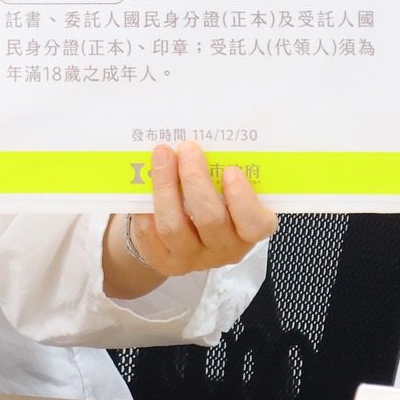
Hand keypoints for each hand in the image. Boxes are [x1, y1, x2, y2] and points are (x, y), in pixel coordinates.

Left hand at [102, 141, 277, 299]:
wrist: (177, 234)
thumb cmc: (207, 200)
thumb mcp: (223, 189)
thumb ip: (220, 171)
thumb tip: (202, 138)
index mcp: (248, 229)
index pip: (255, 223)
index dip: (243, 199)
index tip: (230, 170)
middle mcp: (224, 248)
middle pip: (210, 220)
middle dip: (195, 179)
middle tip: (187, 148)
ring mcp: (193, 259)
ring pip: (175, 227)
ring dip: (165, 186)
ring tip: (161, 155)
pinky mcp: (164, 262)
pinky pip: (150, 235)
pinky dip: (145, 207)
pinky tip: (144, 185)